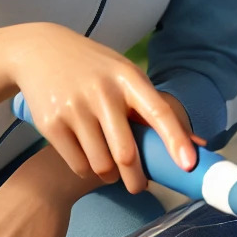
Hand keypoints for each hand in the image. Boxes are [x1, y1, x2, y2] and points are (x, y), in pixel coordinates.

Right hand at [8, 23, 199, 194]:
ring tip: (110, 166)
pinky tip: (88, 157)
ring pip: (102, 165)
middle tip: (139, 187)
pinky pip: (79, 164)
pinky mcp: (52, 123)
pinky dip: (88, 169)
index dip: (175, 139)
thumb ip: (154, 108)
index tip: (189, 164)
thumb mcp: (123, 75)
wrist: (40, 50)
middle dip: (136, 179)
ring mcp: (76, 108)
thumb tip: (196, 144)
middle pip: (126, 153)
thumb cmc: (94, 68)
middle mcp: (103, 92)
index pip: (158, 111)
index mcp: (128, 77)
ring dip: (110, 175)